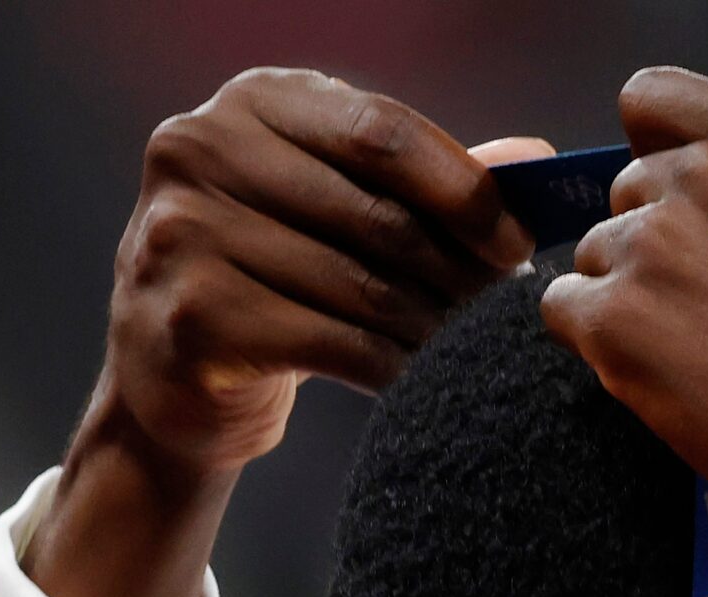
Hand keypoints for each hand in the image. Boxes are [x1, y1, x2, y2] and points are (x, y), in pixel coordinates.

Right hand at [28, 70, 547, 596]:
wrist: (175, 372)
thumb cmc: (275, 276)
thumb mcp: (336, 207)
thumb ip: (424, 179)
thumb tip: (533, 159)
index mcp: (253, 102)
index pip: (382, 132)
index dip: (465, 192)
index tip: (519, 244)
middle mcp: (202, 148)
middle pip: (377, 214)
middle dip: (456, 272)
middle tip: (500, 313)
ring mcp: (185, 232)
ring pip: (360, 288)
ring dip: (433, 329)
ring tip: (467, 351)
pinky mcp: (193, 317)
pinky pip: (332, 346)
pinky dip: (391, 369)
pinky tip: (418, 383)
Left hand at [540, 69, 707, 541]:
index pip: (658, 100)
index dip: (658, 153)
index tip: (673, 198)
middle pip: (630, 188)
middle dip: (658, 246)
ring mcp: (659, 241)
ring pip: (599, 254)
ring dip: (630, 302)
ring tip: (701, 359)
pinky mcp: (618, 317)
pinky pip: (566, 312)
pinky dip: (600, 348)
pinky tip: (662, 380)